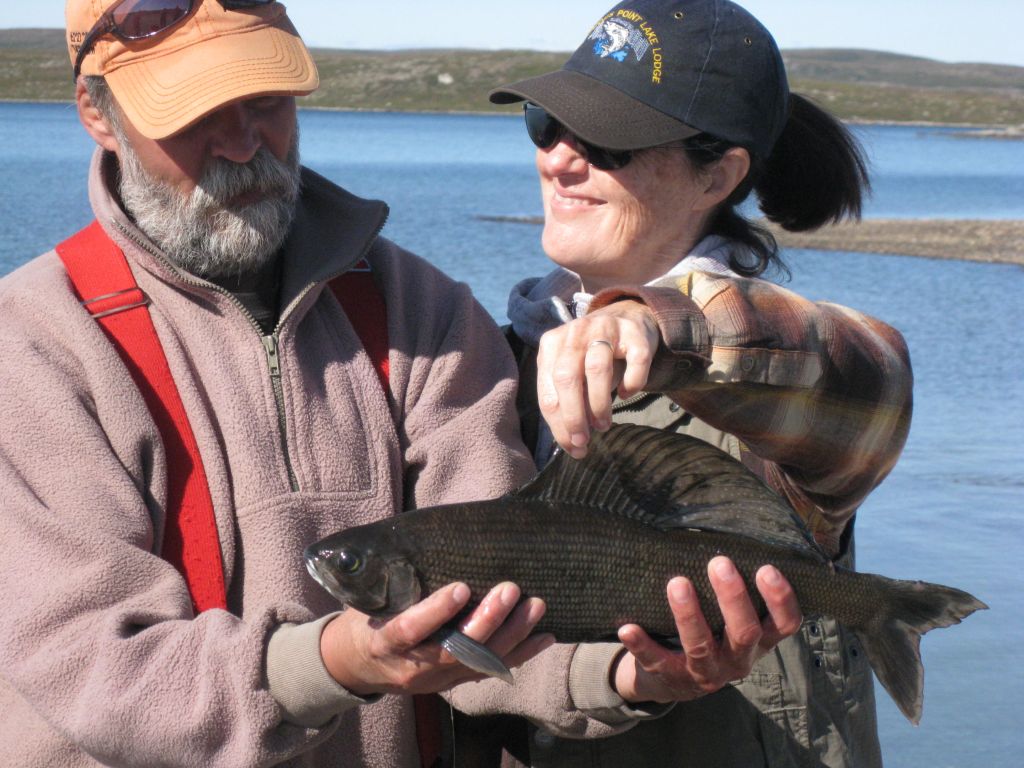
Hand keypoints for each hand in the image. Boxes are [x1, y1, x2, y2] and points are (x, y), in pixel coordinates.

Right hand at [320, 582, 550, 696]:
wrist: (359, 665)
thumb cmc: (369, 619)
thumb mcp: (370, 601)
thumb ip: (395, 582)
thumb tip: (428, 539)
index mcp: (385, 643)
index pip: (410, 630)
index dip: (436, 612)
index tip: (461, 587)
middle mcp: (413, 667)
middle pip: (455, 649)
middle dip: (487, 619)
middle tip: (510, 588)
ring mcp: (437, 679)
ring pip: (479, 661)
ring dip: (512, 634)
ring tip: (535, 605)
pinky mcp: (454, 682)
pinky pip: (491, 670)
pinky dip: (520, 653)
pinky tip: (545, 637)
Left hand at [536, 300, 659, 457]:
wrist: (627, 317)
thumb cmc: (592, 354)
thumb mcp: (571, 370)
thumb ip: (566, 399)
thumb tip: (570, 441)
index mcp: (552, 344)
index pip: (548, 390)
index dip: (558, 424)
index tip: (571, 446)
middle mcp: (576, 332)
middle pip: (567, 378)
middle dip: (574, 416)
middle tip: (584, 440)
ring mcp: (606, 328)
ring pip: (598, 369)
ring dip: (599, 404)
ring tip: (603, 425)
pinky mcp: (635, 332)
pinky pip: (636, 360)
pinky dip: (632, 383)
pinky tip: (626, 394)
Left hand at [613, 557, 801, 703]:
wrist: (674, 680)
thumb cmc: (710, 631)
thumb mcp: (729, 618)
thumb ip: (734, 588)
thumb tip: (723, 529)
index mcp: (759, 641)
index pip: (785, 625)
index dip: (781, 600)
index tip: (767, 568)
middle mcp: (738, 660)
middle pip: (745, 633)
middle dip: (733, 598)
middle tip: (719, 563)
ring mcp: (706, 673)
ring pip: (701, 647)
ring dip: (688, 615)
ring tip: (677, 583)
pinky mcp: (672, 678)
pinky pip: (656, 662)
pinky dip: (642, 645)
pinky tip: (627, 628)